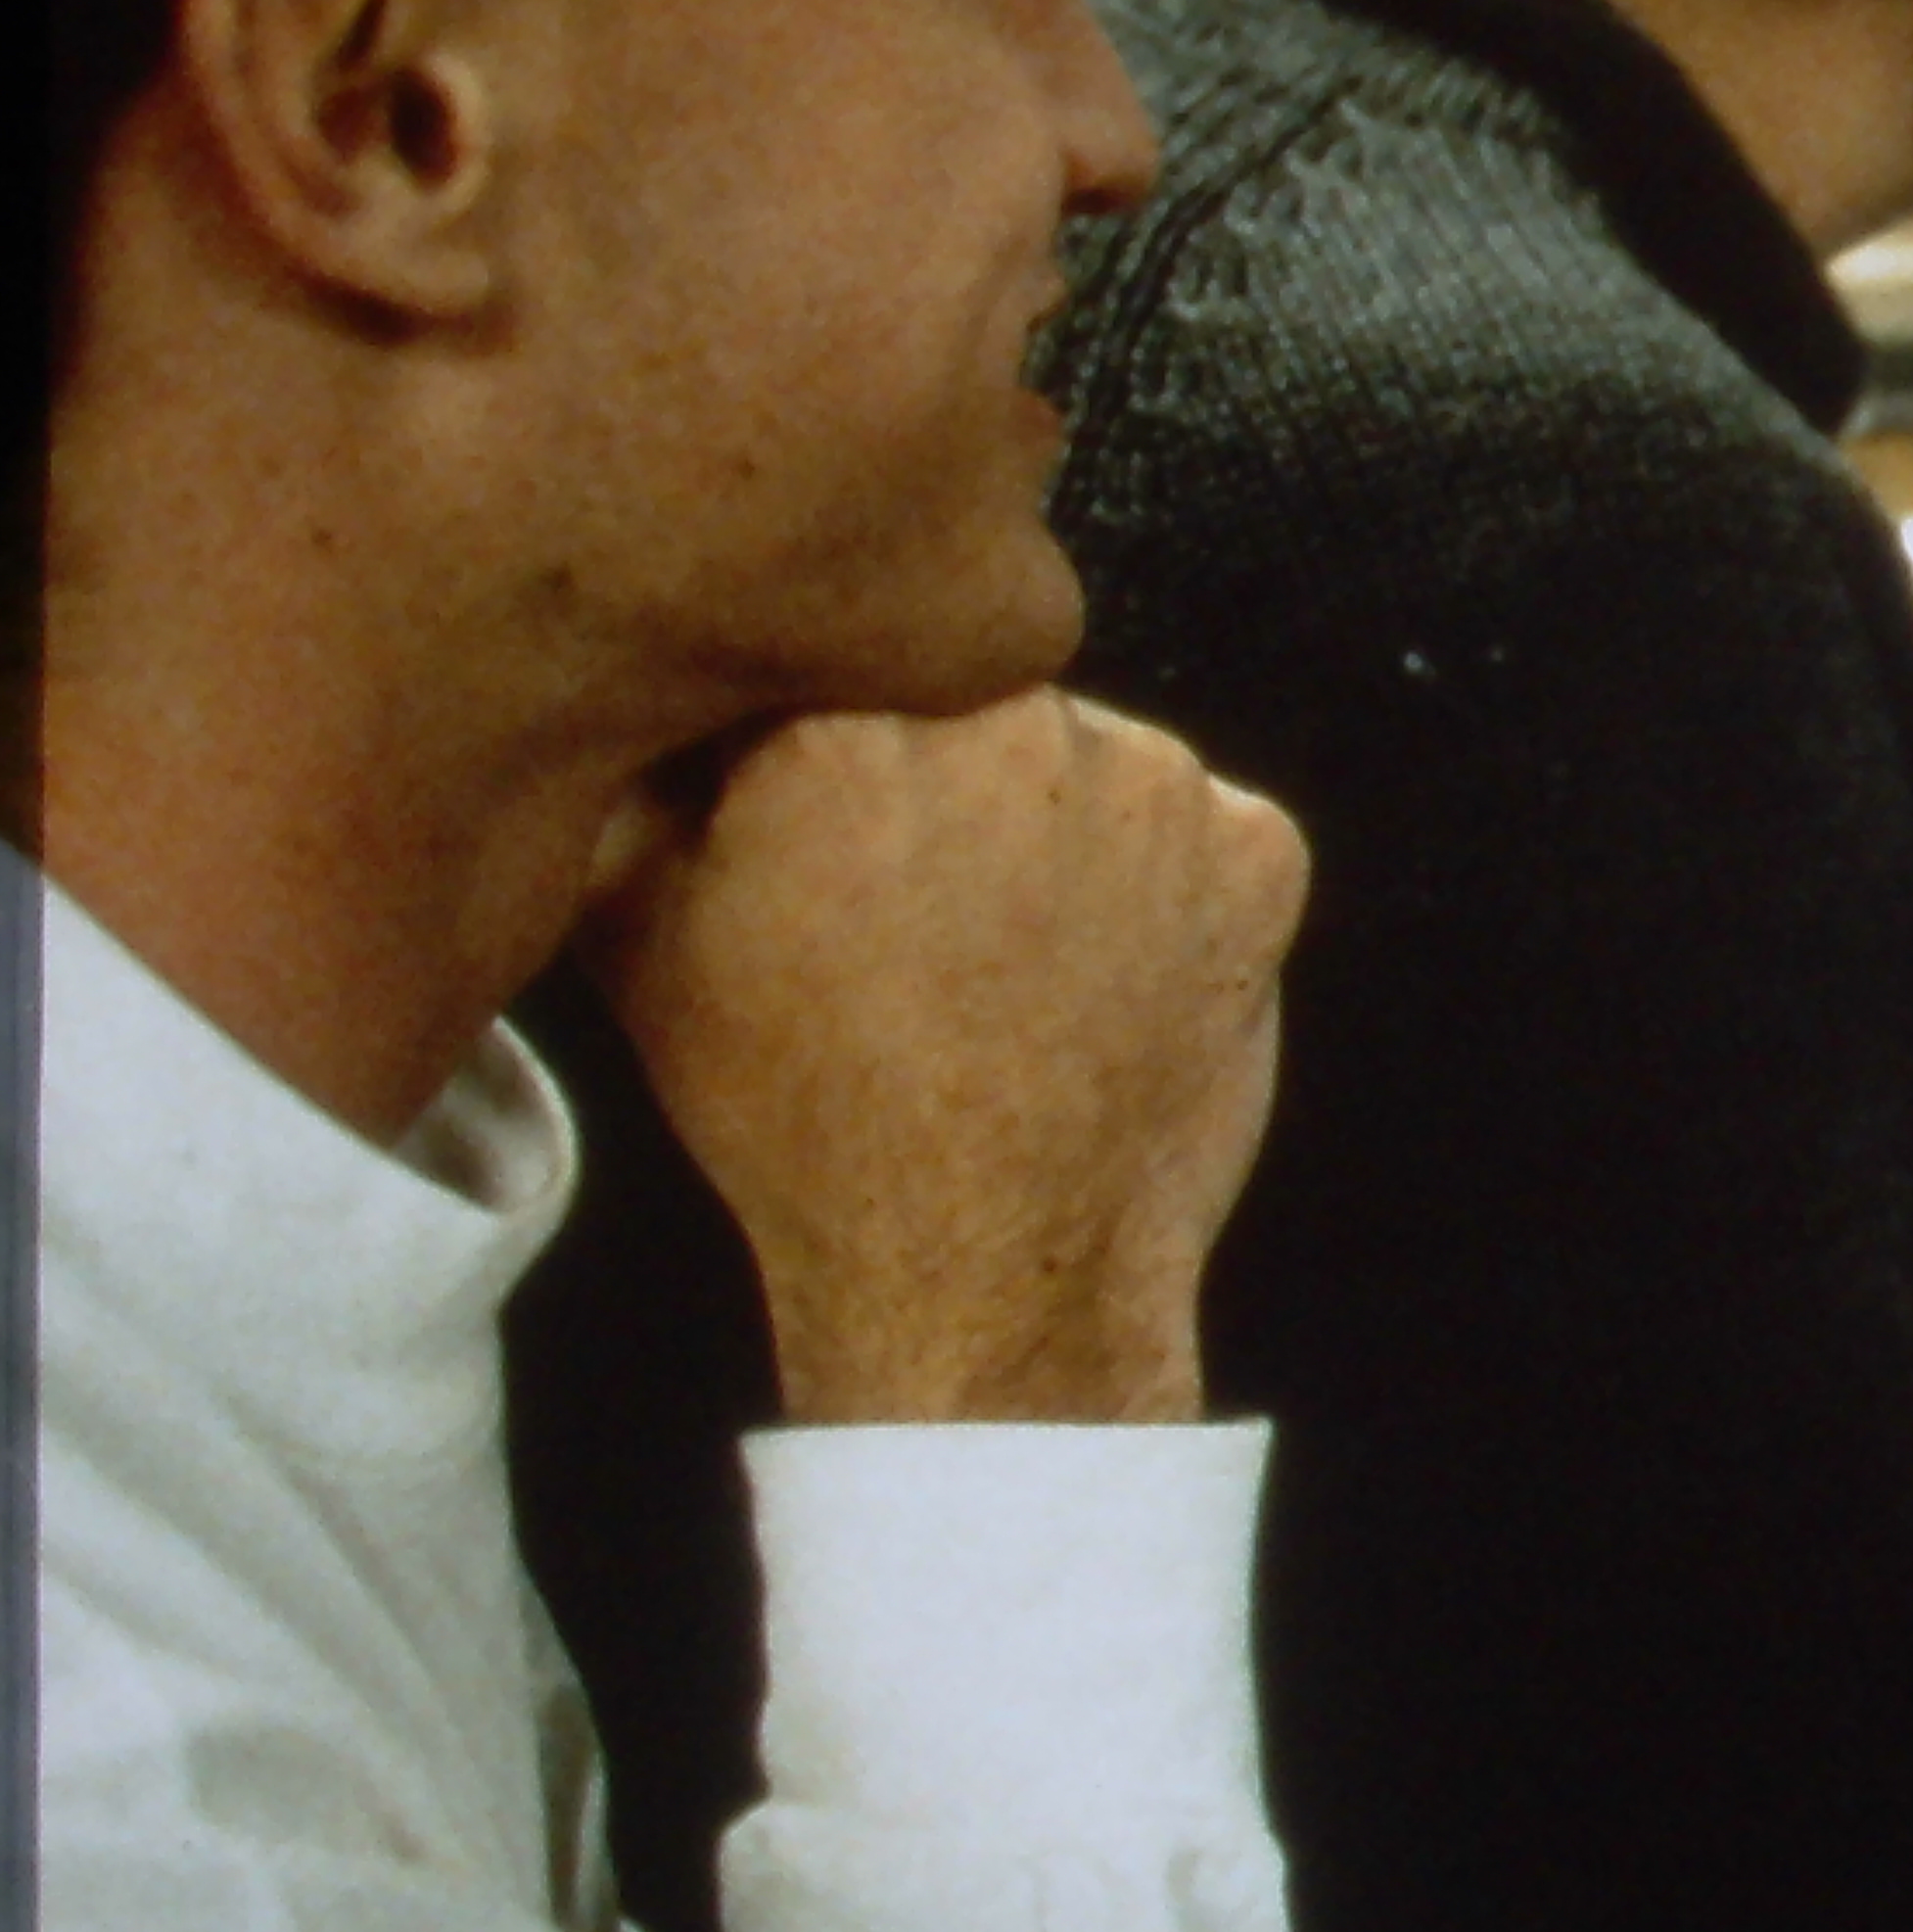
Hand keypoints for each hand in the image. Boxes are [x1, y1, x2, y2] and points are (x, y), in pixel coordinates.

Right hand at [580, 694, 1306, 1424]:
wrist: (978, 1267)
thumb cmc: (798, 1116)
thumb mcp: (636, 939)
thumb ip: (632, 781)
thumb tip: (644, 693)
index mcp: (844, 721)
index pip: (840, 664)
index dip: (830, 751)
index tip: (831, 834)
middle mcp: (1013, 721)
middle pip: (979, 702)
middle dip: (954, 779)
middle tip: (928, 909)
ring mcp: (1155, 783)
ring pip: (1098, 763)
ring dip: (1065, 829)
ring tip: (1016, 962)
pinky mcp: (1260, 850)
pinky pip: (1206, 834)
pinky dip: (1173, 891)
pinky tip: (1110, 982)